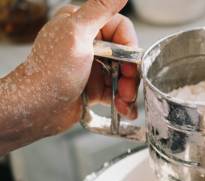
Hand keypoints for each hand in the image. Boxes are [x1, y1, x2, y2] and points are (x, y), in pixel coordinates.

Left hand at [0, 0, 137, 151]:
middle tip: (127, 89)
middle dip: (130, 74)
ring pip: (124, 75)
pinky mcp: (95, 87)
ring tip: (123, 103)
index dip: (130, 47)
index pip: (122, 28)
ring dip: (128, 91)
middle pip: (126, 54)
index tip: (129, 63)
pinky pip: (117, 92)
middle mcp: (88, 43)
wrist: (38, 109)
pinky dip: (123, 102)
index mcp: (83, 24)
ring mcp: (92, 66)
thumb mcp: (76, 35)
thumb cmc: (51, 73)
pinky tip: (123, 110)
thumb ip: (99, 10)